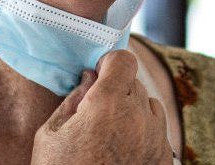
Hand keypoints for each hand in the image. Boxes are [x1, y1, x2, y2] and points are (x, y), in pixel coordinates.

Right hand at [32, 50, 171, 164]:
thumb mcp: (51, 135)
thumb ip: (73, 99)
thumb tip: (89, 78)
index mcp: (108, 105)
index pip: (123, 60)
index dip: (110, 62)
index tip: (99, 73)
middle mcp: (138, 118)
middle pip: (134, 83)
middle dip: (116, 90)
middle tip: (95, 111)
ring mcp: (155, 140)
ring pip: (150, 106)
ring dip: (133, 111)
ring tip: (109, 134)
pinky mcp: (163, 159)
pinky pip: (157, 132)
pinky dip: (143, 133)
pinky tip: (121, 151)